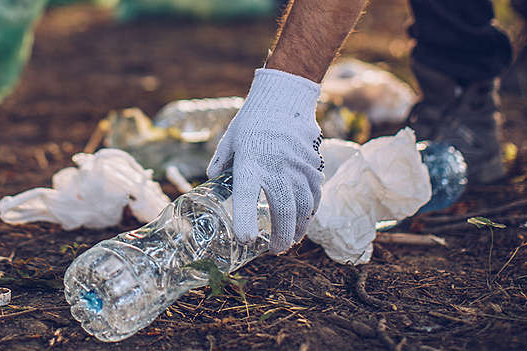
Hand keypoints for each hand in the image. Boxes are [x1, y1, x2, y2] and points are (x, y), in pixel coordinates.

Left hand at [207, 69, 324, 253]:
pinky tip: (305, 220)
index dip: (245, 219)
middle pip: (283, 210)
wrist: (285, 99)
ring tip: (291, 240)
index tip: (246, 239)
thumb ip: (221, 163)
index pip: (245, 196)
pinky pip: (315, 194)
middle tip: (276, 250)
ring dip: (298, 228)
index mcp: (249, 162)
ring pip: (303, 207)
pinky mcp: (312, 165)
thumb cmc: (252, 121)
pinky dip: (311, 211)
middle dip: (281, 236)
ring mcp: (298, 167)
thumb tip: (211, 181)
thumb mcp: (230, 140)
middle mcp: (276, 167)